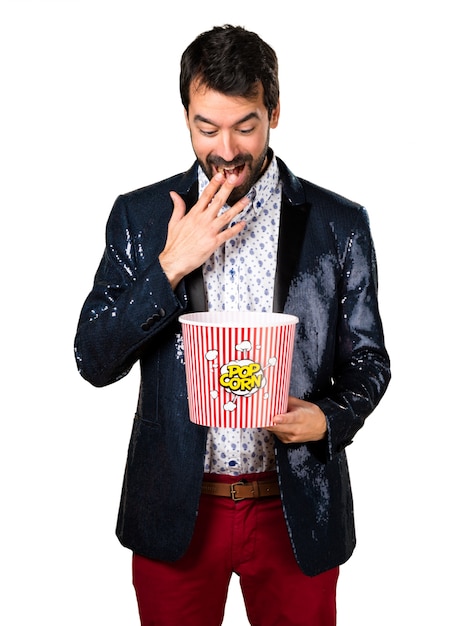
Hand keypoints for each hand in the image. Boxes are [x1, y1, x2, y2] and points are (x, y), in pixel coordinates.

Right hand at [159, 171, 248, 288]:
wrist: (174, 260)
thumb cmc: (175, 244)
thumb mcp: (173, 222)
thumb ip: (178, 207)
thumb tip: (174, 194)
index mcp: (193, 214)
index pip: (206, 195)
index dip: (214, 184)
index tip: (221, 175)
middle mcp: (203, 220)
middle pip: (218, 201)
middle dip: (227, 188)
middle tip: (234, 179)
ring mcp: (209, 231)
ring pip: (227, 216)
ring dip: (238, 207)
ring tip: (246, 199)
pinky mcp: (213, 242)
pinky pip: (228, 233)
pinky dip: (236, 228)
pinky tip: (243, 223)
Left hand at [266, 396, 327, 444]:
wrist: (321, 429)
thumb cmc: (312, 415)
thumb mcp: (303, 404)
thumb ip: (288, 400)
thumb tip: (274, 395)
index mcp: (301, 418)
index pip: (290, 419)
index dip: (281, 419)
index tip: (274, 417)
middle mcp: (296, 429)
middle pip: (278, 426)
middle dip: (266, 420)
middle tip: (258, 412)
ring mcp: (291, 436)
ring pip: (274, 430)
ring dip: (267, 423)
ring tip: (262, 415)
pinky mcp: (286, 440)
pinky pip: (275, 433)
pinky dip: (272, 427)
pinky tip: (271, 421)